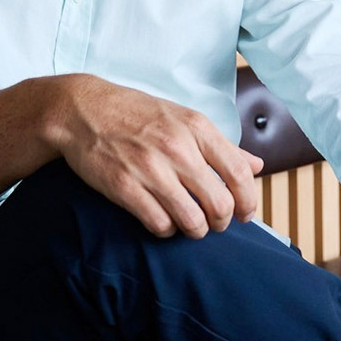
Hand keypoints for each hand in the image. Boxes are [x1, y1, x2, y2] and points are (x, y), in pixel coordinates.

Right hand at [54, 74, 262, 238]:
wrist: (83, 110)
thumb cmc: (136, 114)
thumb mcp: (183, 118)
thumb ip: (221, 145)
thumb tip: (257, 166)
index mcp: (196, 127)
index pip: (239, 174)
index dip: (248, 201)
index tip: (245, 213)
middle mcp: (178, 148)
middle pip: (220, 204)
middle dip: (222, 222)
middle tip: (214, 222)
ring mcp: (150, 169)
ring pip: (193, 221)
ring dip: (195, 230)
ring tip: (190, 224)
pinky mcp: (125, 187)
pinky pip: (160, 224)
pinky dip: (166, 229)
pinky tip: (162, 219)